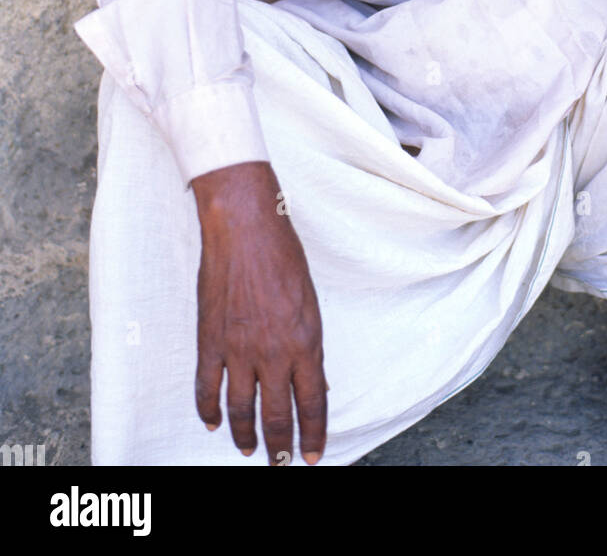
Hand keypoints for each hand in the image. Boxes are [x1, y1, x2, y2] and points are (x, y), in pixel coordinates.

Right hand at [191, 160, 326, 464]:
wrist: (245, 228)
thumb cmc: (283, 256)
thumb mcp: (310, 303)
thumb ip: (308, 343)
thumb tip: (311, 378)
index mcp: (305, 341)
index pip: (313, 402)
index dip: (314, 433)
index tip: (314, 454)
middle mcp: (273, 353)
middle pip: (277, 415)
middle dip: (281, 446)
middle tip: (281, 463)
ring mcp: (239, 349)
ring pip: (241, 410)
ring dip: (246, 436)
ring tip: (249, 451)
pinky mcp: (210, 341)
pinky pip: (207, 388)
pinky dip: (208, 410)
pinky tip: (213, 423)